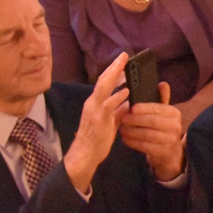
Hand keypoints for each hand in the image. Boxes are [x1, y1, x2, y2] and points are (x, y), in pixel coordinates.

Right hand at [64, 52, 130, 193]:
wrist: (84, 156)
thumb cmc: (96, 139)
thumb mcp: (110, 122)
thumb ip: (118, 110)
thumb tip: (128, 101)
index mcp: (95, 102)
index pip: (104, 82)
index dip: (113, 70)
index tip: (123, 60)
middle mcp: (92, 103)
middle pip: (102, 80)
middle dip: (113, 67)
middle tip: (124, 56)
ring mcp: (94, 110)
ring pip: (103, 88)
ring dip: (114, 76)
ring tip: (125, 66)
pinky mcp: (98, 120)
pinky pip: (108, 105)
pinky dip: (117, 96)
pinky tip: (126, 91)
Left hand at [120, 81, 186, 181]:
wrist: (170, 154)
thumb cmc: (163, 129)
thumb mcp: (163, 114)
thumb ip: (161, 99)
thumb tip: (162, 83)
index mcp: (174, 113)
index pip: (158, 108)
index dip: (144, 108)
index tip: (131, 107)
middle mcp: (175, 126)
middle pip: (152, 122)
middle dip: (136, 120)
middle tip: (123, 118)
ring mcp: (170, 141)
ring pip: (147, 135)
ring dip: (132, 131)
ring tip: (122, 128)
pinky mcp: (163, 153)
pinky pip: (144, 146)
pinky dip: (133, 142)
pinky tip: (125, 138)